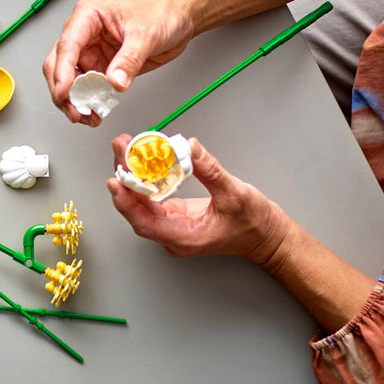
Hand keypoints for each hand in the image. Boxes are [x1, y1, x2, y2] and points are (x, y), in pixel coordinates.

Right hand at [43, 0, 196, 125]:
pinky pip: (85, 89)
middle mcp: (83, 34)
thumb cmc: (160, 14)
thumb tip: (114, 82)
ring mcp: (89, 52)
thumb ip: (128, 60)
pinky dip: (86, 102)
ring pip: (68, 80)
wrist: (177, 20)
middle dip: (63, 91)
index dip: (62, 71)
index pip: (67, 45)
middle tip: (75, 110)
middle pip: (58, 65)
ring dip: (73, 101)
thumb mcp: (145, 36)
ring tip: (86, 116)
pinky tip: (94, 112)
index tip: (65, 92)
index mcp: (88, 16)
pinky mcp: (98, 67)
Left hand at [106, 135, 288, 263]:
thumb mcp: (235, 193)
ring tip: (127, 147)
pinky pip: (154, 197)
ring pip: (143, 201)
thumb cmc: (254, 223)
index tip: (115, 180)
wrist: (267, 237)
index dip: (126, 202)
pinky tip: (142, 159)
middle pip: (138, 208)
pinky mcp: (175, 215)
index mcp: (184, 237)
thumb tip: (189, 147)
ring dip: (134, 175)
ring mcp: (172, 225)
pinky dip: (147, 178)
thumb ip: (210, 171)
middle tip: (121, 147)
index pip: (144, 223)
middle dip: (126, 178)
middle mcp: (172, 234)